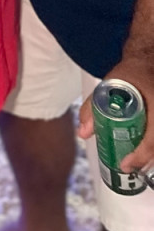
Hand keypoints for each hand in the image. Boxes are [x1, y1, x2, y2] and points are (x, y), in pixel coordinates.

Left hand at [78, 55, 153, 171]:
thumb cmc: (130, 74)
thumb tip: (83, 133)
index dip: (140, 156)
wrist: (148, 61)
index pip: (152, 140)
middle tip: (128, 168)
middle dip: (145, 162)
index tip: (125, 166)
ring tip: (135, 164)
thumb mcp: (108, 86)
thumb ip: (93, 108)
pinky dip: (152, 147)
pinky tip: (144, 153)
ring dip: (150, 157)